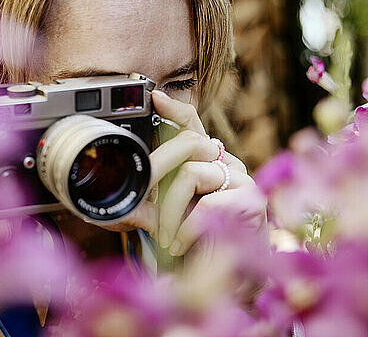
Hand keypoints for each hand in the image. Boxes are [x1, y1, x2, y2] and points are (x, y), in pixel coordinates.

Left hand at [100, 90, 265, 255]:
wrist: (233, 279)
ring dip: (169, 209)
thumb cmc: (199, 243)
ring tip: (165, 236)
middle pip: (188, 144)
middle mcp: (225, 163)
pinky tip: (181, 243)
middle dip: (156, 170)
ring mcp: (241, 179)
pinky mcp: (251, 200)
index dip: (175, 110)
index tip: (154, 97)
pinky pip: (209, 203)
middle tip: (140, 200)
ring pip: (191, 173)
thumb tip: (124, 200)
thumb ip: (151, 204)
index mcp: (206, 161)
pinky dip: (188, 226)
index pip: (192, 126)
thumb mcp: (168, 218)